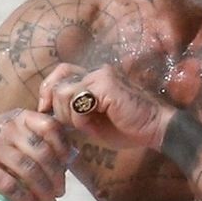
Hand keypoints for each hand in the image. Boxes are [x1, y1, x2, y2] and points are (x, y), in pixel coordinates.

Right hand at [0, 109, 71, 200]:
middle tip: (60, 192)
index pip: (50, 126)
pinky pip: (10, 186)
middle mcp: (8, 129)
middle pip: (42, 153)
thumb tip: (73, 157)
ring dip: (43, 191)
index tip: (68, 164)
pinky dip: (25, 200)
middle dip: (56, 177)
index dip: (63, 146)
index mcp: (21, 118)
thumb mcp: (17, 133)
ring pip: (29, 171)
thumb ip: (40, 139)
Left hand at [40, 62, 172, 152]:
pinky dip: (79, 119)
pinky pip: (76, 101)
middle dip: (56, 107)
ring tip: (86, 126)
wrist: (156, 129)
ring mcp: (101, 76)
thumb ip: (74, 113)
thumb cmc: (129, 128)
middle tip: (68, 124)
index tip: (45, 110)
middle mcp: (97, 72)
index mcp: (95, 78)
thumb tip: (50, 112)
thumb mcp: (94, 121)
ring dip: (69, 115)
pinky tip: (92, 127)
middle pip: (58, 81)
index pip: (61, 73)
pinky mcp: (105, 84)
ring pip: (63, 92)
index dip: (48, 90)